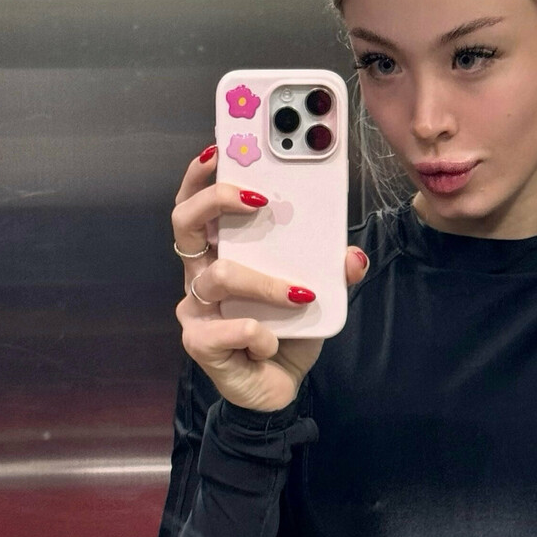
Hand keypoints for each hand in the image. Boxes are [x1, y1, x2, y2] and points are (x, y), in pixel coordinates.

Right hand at [170, 145, 368, 412]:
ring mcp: (197, 310)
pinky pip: (226, 330)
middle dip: (216, 199)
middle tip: (257, 196)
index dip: (202, 173)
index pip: (198, 202)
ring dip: (263, 283)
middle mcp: (200, 274)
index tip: (221, 147)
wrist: (276, 389)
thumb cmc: (287, 332)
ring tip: (300, 295)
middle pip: (185, 222)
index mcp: (220, 252)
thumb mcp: (316, 295)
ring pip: (217, 278)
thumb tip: (352, 255)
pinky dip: (257, 333)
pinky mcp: (202, 345)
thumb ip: (333, 271)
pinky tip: (273, 340)